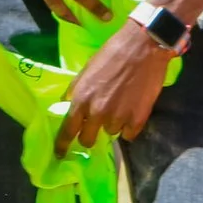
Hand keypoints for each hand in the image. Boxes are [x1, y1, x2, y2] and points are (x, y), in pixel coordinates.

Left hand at [58, 21, 173, 154]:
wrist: (143, 47)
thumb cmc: (112, 54)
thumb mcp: (87, 70)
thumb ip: (77, 90)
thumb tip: (68, 104)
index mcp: (81, 98)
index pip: (67, 130)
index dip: (62, 145)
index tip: (60, 155)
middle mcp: (97, 112)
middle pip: (88, 140)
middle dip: (89, 136)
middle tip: (95, 127)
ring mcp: (118, 117)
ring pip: (111, 133)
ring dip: (112, 124)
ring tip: (120, 104)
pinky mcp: (138, 119)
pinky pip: (129, 134)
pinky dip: (129, 126)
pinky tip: (131, 110)